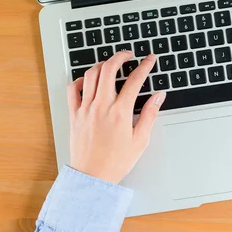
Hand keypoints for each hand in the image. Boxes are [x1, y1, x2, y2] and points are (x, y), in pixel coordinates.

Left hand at [67, 52, 165, 183]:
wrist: (92, 176)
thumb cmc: (116, 162)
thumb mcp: (140, 139)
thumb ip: (149, 114)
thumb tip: (159, 96)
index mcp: (120, 112)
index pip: (135, 80)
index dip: (145, 66)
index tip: (150, 60)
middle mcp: (101, 106)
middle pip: (109, 69)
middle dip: (120, 56)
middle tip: (129, 55)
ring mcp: (85, 108)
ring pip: (91, 75)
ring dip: (102, 64)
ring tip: (111, 64)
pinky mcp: (75, 114)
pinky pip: (73, 90)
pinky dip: (81, 80)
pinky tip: (88, 80)